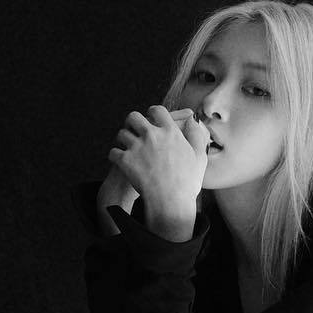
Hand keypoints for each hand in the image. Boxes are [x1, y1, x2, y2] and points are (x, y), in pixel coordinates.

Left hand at [108, 106, 210, 231]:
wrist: (171, 202)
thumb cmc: (187, 183)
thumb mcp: (199, 157)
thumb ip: (196, 135)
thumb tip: (192, 120)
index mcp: (170, 132)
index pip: (158, 111)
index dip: (153, 112)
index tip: (150, 116)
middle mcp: (152, 135)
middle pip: (134, 117)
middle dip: (132, 122)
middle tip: (132, 128)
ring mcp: (137, 147)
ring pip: (121, 134)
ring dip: (122, 139)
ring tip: (125, 146)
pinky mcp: (125, 160)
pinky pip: (113, 152)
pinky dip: (115, 156)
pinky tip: (119, 160)